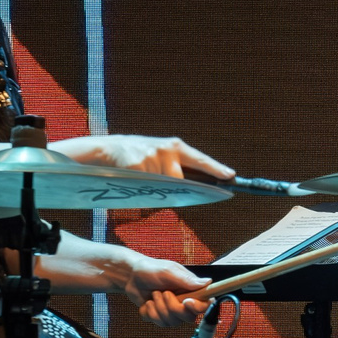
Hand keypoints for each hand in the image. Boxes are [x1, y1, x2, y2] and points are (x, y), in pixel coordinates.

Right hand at [56, 134, 234, 183]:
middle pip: (180, 180)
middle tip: (155, 178)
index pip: (199, 159)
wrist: (106, 149)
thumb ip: (174, 167)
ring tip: (138, 175)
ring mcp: (152, 158)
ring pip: (162, 187)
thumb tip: (189, 191)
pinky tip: (130, 177)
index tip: (231, 176)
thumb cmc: (137, 156)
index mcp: (173, 146)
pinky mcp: (137, 167)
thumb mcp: (158, 155)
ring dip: (153, 188)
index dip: (216, 168)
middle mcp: (166, 150)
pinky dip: (140, 189)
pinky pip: (145, 188)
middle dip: (173, 187)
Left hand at [123, 255, 211, 328]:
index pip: (205, 304)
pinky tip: (148, 303)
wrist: (131, 276)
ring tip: (153, 295)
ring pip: (172, 322)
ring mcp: (172, 311)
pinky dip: (150, 313)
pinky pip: (158, 323)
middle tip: (163, 293)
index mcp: (191, 290)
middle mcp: (184, 302)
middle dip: (172, 307)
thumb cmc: (150, 269)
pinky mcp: (160, 316)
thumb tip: (207, 282)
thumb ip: (186, 279)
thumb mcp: (168, 271)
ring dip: (158, 308)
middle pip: (188, 317)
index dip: (198, 307)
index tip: (186, 302)